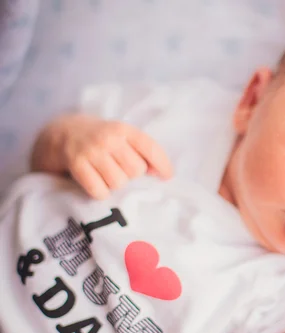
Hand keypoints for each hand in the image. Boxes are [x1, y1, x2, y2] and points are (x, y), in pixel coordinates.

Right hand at [32, 114, 172, 198]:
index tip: (167, 177)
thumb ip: (140, 151)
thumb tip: (161, 174)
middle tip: (119, 171)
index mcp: (124, 130)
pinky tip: (95, 183)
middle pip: (136, 170)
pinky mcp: (76, 164)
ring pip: (118, 182)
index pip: (150, 148)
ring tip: (106, 176)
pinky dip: (100, 192)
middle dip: (131, 176)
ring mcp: (92, 150)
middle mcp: (109, 138)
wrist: (59, 133)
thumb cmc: (99, 140)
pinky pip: (99, 190)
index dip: (162, 165)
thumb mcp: (120, 138)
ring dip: (114, 185)